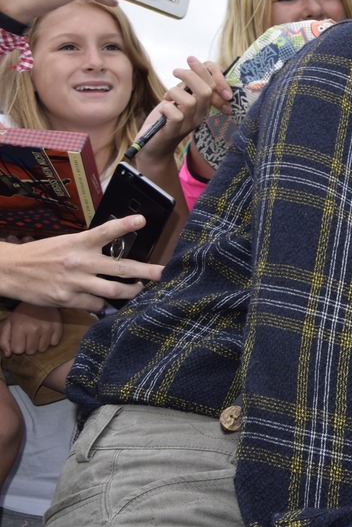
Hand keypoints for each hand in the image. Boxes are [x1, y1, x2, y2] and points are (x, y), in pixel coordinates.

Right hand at [0, 215, 163, 310]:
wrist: (11, 270)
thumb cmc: (41, 255)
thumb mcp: (65, 242)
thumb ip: (89, 246)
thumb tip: (113, 250)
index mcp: (79, 242)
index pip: (106, 231)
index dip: (125, 225)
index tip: (142, 220)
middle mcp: (80, 261)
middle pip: (120, 268)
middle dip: (145, 272)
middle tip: (161, 273)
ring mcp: (75, 282)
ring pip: (113, 291)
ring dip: (130, 292)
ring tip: (138, 290)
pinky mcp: (67, 299)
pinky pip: (95, 305)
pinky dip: (103, 304)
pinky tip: (106, 303)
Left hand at [0, 303, 62, 356]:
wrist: (41, 297)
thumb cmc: (22, 313)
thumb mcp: (9, 323)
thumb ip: (4, 340)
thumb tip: (8, 355)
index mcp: (20, 327)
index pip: (18, 350)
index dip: (18, 346)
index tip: (20, 339)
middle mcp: (34, 328)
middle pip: (31, 351)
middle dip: (28, 346)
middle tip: (29, 336)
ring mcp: (48, 328)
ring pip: (43, 349)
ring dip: (39, 345)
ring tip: (38, 335)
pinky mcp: (58, 327)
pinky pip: (54, 343)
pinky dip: (50, 340)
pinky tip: (47, 333)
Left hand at [135, 56, 232, 166]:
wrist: (153, 146)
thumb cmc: (165, 118)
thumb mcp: (179, 98)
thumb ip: (188, 86)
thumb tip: (193, 65)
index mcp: (204, 105)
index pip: (214, 85)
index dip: (206, 70)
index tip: (190, 58)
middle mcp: (200, 115)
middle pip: (206, 91)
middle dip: (191, 76)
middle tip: (176, 71)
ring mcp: (188, 124)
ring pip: (190, 102)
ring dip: (175, 93)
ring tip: (167, 96)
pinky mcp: (173, 131)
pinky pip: (174, 114)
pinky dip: (166, 107)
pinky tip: (163, 108)